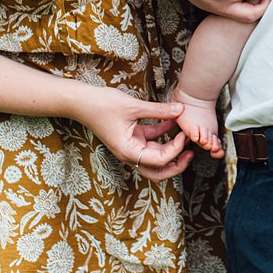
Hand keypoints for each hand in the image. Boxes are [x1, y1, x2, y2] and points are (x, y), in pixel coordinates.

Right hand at [73, 88, 193, 181]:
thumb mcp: (133, 106)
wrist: (81, 101)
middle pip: (158, 171)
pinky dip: (163, 134)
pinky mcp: (131, 138)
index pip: (159, 160)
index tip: (184, 134)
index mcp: (129, 152)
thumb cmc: (102, 105)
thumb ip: (159, 110)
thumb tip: (181, 110)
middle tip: (191, 153)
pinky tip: (173, 122)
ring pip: (156, 157)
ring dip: (171, 149)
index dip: (176, 149)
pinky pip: (151, 141)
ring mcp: (131, 147)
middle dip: (176, 165)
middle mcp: (130, 154)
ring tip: (186, 137)